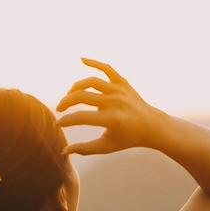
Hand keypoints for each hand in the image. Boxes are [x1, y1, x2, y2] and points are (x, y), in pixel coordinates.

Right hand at [54, 57, 168, 155]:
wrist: (152, 126)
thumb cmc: (127, 139)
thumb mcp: (106, 147)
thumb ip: (85, 149)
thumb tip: (64, 151)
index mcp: (112, 119)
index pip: (81, 117)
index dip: (66, 121)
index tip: (58, 124)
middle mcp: (115, 102)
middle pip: (82, 96)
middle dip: (66, 103)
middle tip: (60, 109)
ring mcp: (120, 90)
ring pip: (90, 82)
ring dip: (74, 88)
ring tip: (68, 97)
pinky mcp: (123, 83)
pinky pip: (107, 68)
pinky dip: (94, 62)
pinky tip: (81, 59)